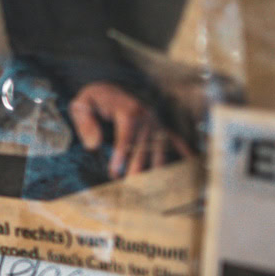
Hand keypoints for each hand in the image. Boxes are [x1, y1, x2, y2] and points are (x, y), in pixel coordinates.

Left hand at [68, 82, 190, 180]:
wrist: (111, 85)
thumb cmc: (95, 99)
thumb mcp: (82, 104)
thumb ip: (85, 122)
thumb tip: (92, 145)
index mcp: (127, 111)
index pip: (125, 137)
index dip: (121, 155)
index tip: (114, 172)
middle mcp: (146, 117)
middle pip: (143, 147)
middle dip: (137, 169)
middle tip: (130, 188)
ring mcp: (156, 123)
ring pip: (159, 149)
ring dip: (156, 168)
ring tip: (153, 189)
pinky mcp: (161, 126)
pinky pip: (175, 139)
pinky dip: (184, 151)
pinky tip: (192, 163)